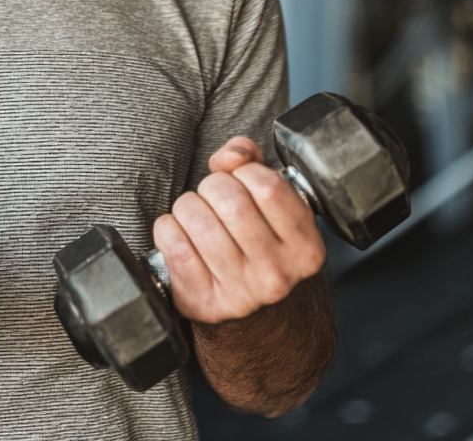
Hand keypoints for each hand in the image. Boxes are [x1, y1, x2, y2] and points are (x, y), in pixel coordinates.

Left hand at [152, 136, 325, 323]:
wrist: (255, 318)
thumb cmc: (256, 244)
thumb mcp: (268, 205)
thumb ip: (251, 164)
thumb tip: (233, 155)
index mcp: (305, 247)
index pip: (267, 185)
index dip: (243, 172)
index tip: (239, 182)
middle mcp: (278, 273)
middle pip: (230, 200)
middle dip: (211, 187)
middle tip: (212, 199)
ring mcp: (242, 292)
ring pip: (197, 219)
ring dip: (186, 208)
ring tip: (196, 218)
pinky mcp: (206, 302)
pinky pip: (174, 244)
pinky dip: (167, 229)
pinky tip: (181, 236)